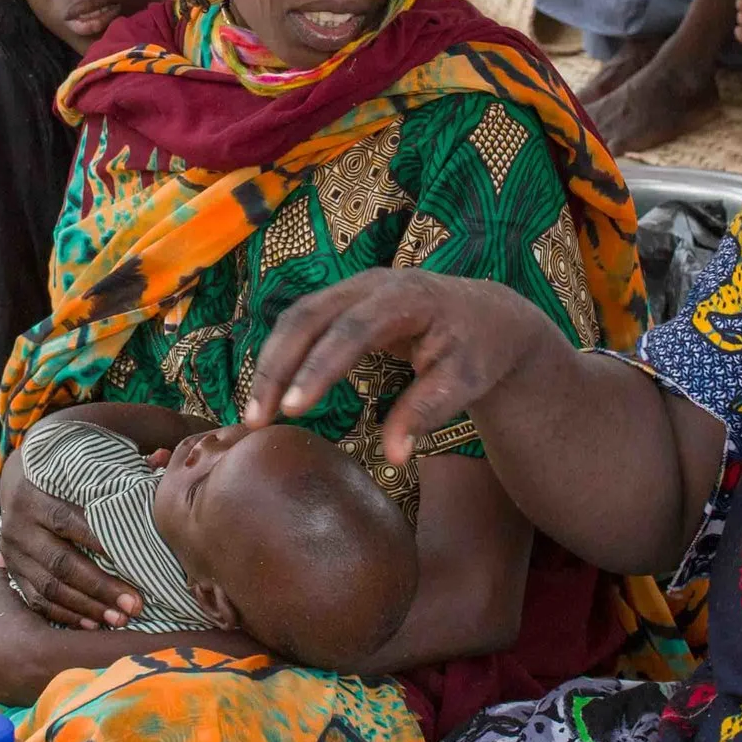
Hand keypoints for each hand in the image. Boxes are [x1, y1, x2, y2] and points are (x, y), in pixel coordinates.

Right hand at [0, 463, 141, 628]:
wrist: (18, 480)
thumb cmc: (63, 475)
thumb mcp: (82, 467)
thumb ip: (120, 467)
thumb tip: (163, 457)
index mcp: (35, 495)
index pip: (68, 521)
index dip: (100, 543)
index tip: (136, 561)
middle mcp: (19, 525)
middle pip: (61, 562)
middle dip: (100, 587)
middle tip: (134, 605)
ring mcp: (12, 553)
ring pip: (48, 588)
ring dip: (86, 608)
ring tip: (119, 619)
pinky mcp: (12, 572)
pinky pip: (36, 601)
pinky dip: (64, 615)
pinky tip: (91, 624)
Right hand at [246, 268, 571, 463]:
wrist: (486, 316)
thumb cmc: (477, 350)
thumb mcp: (463, 382)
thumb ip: (426, 413)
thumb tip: (394, 457)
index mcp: (406, 297)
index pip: (352, 329)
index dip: (319, 366)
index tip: (294, 408)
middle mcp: (371, 284)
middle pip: (309, 317)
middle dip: (278, 367)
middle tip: (257, 419)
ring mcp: (352, 288)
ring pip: (296, 318)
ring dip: (271, 364)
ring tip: (255, 414)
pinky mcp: (342, 301)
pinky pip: (301, 323)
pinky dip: (281, 356)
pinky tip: (270, 393)